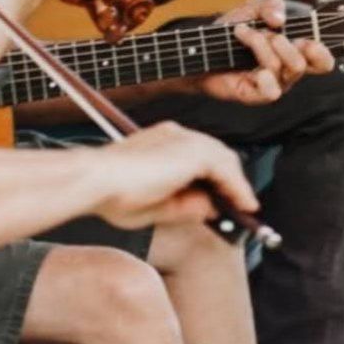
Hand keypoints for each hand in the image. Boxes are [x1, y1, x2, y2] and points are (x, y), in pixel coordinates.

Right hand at [93, 120, 258, 230]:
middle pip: (214, 155)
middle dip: (230, 181)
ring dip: (236, 184)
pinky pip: (225, 168)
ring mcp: (183, 140)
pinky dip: (236, 186)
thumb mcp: (155, 207)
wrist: (98, 181)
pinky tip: (242, 203)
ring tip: (245, 207)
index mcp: (160, 142)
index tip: (223, 200)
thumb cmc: (112, 194)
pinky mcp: (191, 151)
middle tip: (240, 205)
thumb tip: (212, 208)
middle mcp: (174, 135)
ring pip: (223, 159)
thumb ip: (185, 206)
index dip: (215, 179)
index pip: (197, 157)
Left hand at [199, 0, 332, 102]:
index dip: (320, 52)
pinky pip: (271, 91)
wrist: (201, 47)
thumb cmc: (231, 31)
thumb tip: (280, 19)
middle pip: (303, 64)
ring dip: (261, 44)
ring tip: (242, 33)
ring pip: (282, 68)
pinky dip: (263, 76)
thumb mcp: (252, 9)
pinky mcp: (255, 95)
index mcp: (293, 52)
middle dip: (284, 43)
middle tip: (267, 32)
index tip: (306, 39)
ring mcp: (271, 85)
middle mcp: (286, 72)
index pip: (322, 62)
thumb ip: (270, 5)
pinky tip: (251, 68)